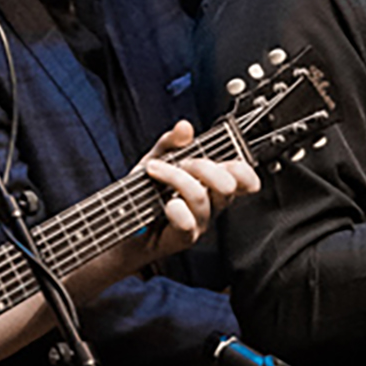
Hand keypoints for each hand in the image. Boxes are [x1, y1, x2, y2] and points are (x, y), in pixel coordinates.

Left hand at [136, 120, 260, 255]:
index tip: (226, 162)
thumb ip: (171, 142)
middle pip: (227, 185)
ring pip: (201, 196)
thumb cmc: (144, 192)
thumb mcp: (156, 158)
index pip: (243, 179)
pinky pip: (187, 222)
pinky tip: (165, 204)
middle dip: (202, 167)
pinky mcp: (185, 237)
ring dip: (176, 178)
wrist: (122, 221)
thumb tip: (184, 128)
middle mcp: (211, 203)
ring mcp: (200, 221)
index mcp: (212, 183)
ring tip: (156, 171)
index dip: (244, 172)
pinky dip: (175, 209)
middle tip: (181, 163)